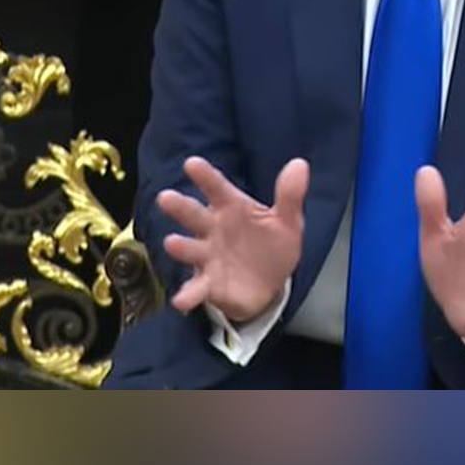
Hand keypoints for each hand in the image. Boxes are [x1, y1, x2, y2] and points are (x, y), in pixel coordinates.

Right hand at [157, 156, 308, 321]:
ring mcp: (208, 256)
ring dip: (180, 246)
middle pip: (194, 215)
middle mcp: (213, 229)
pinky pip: (196, 288)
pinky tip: (181, 300)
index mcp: (231, 207)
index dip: (204, 176)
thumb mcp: (287, 221)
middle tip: (165, 197)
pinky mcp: (209, 283)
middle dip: (179, 206)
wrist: (270, 285)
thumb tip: (299, 164)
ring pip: (190, 248)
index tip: (192, 164)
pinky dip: (188, 294)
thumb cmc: (270, 244)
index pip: (216, 187)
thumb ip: (289, 195)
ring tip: (171, 243)